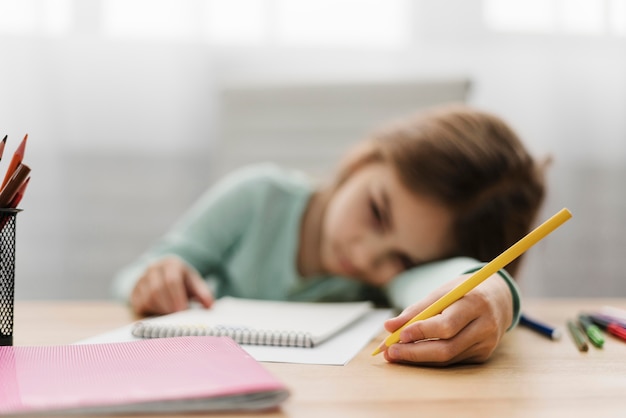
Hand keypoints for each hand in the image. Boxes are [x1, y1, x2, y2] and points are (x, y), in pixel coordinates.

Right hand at [130, 256, 213, 315]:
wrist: (163, 276)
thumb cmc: (182, 281)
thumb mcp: (194, 283)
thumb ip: (203, 293)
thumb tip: (210, 305)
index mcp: (170, 263)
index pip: (172, 280)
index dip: (177, 298)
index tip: (183, 311)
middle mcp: (153, 268)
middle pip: (158, 290)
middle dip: (169, 306)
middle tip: (178, 316)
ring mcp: (141, 279)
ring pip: (148, 298)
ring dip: (161, 310)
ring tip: (171, 313)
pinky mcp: (134, 291)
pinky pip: (140, 304)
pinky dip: (151, 311)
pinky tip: (161, 311)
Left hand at [382, 273, 512, 365]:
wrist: (499, 297)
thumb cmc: (464, 291)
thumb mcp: (442, 292)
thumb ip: (416, 309)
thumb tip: (388, 327)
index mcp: (474, 303)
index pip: (446, 324)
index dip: (421, 331)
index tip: (398, 335)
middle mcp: (485, 326)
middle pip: (447, 347)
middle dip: (414, 352)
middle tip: (390, 352)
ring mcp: (486, 343)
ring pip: (448, 358)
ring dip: (418, 358)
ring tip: (395, 355)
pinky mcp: (483, 354)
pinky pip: (452, 360)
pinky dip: (430, 359)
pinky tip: (412, 355)